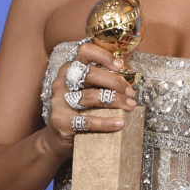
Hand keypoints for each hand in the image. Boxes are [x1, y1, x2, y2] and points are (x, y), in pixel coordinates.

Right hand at [44, 41, 137, 157]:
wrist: (58, 137)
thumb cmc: (79, 109)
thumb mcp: (86, 90)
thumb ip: (102, 79)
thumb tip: (129, 71)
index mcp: (69, 69)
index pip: (84, 51)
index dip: (103, 56)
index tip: (120, 66)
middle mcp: (62, 82)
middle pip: (90, 75)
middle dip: (115, 82)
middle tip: (131, 92)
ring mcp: (59, 101)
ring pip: (90, 96)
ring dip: (115, 100)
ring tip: (129, 106)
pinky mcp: (61, 120)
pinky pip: (86, 120)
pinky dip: (106, 122)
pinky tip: (119, 123)